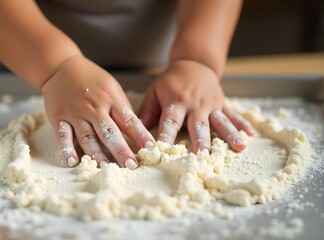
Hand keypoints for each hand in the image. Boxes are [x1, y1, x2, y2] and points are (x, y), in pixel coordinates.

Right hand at [41, 55, 154, 168]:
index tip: (150, 148)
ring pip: (88, 137)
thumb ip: (121, 108)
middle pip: (109, 132)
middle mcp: (94, 108)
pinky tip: (72, 161)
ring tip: (106, 168)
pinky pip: (63, 135)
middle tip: (131, 166)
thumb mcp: (112, 87)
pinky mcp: (60, 118)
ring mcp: (76, 113)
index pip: (129, 121)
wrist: (61, 66)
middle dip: (121, 150)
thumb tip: (135, 129)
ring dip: (97, 154)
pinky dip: (67, 149)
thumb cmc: (91, 78)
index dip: (140, 135)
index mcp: (111, 99)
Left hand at [139, 60, 253, 152]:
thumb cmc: (171, 81)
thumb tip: (136, 131)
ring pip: (221, 122)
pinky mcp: (223, 104)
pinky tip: (250, 135)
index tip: (163, 149)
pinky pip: (234, 115)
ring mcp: (211, 104)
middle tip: (204, 156)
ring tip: (238, 148)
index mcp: (176, 102)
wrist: (194, 63)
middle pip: (199, 125)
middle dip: (202, 141)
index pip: (170, 122)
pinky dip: (242, 125)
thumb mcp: (155, 91)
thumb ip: (146, 111)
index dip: (166, 136)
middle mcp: (195, 104)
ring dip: (229, 135)